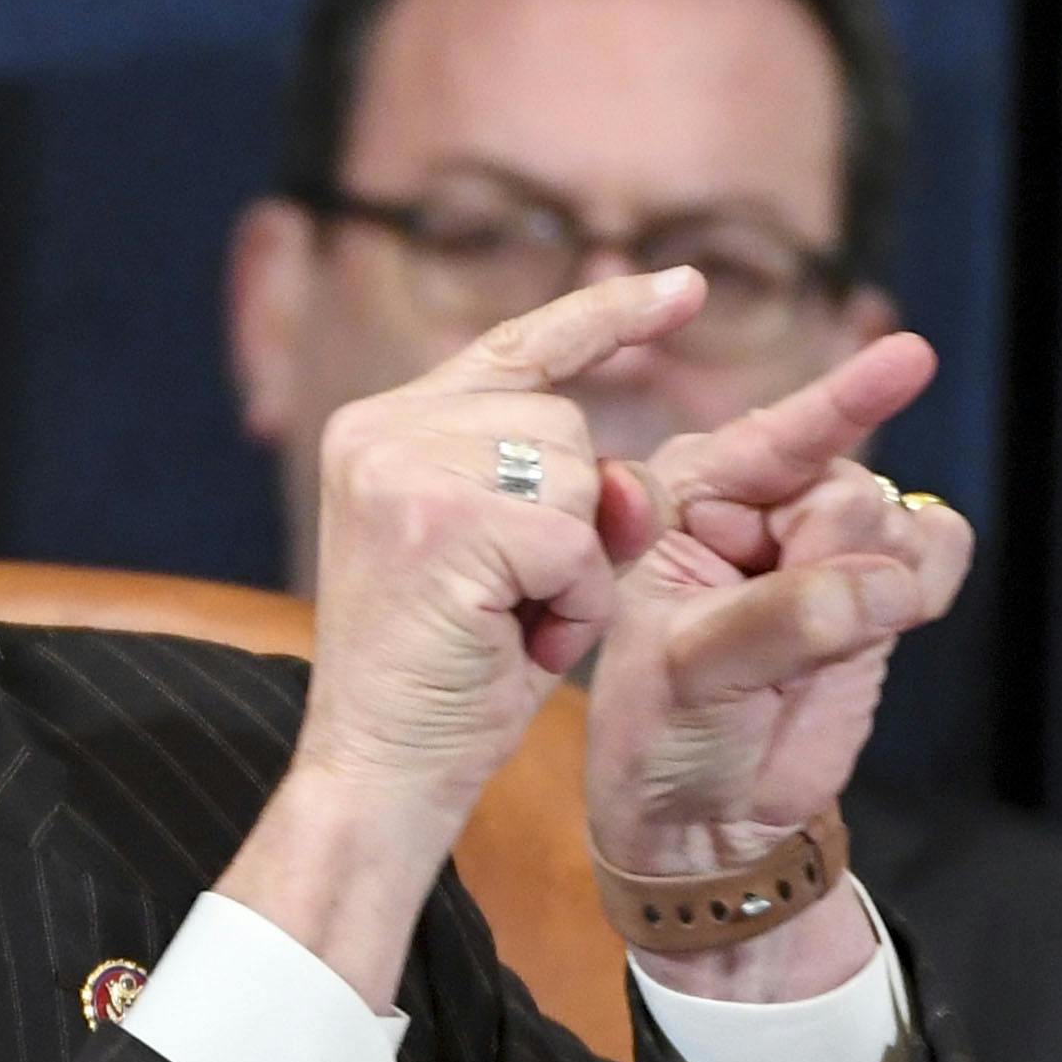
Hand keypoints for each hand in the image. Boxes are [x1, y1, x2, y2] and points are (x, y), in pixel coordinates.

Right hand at [222, 268, 706, 1008]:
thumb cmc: (444, 680)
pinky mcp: (444, 522)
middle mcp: (378, 429)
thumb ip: (566, 493)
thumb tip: (636, 476)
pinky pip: (578, 541)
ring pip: (578, 477)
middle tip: (509, 605)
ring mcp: (402, 468)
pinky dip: (572, 604)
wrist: (376, 774)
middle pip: (564, 424)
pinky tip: (515, 642)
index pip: (516, 346)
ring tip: (506, 624)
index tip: (685, 287)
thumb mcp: (509, 561)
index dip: (607, 315)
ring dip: (573, 567)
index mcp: (380, 427)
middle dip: (574, 521)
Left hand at [584, 333, 971, 992]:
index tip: (913, 358)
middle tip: (776, 636)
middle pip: (843, 487)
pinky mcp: (878, 583)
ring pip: (897, 518)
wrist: (705, 816)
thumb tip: (886, 586)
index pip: (770, 436)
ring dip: (876, 583)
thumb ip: (783, 619)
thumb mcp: (694, 673)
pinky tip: (886, 618)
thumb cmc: (663, 733)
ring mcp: (820, 540)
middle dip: (827, 560)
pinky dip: (926, 583)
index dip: (840, 401)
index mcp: (681, 497)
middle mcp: (754, 502)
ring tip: (810, 647)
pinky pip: (938, 548)